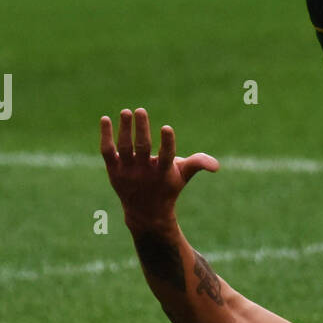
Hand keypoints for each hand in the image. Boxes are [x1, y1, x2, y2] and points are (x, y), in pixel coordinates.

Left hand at [99, 108, 217, 230]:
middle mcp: (144, 172)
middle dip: (141, 129)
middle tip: (140, 110)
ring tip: (126, 112)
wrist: (145, 212)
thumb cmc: (167, 187)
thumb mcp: (183, 176)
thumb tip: (216, 166)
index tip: (167, 127)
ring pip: (124, 147)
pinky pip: (108, 151)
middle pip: (142, 148)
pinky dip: (106, 135)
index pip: (165, 156)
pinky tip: (105, 119)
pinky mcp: (113, 170)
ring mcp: (127, 171)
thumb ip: (198, 164)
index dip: (166, 142)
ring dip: (124, 129)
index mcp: (162, 172)